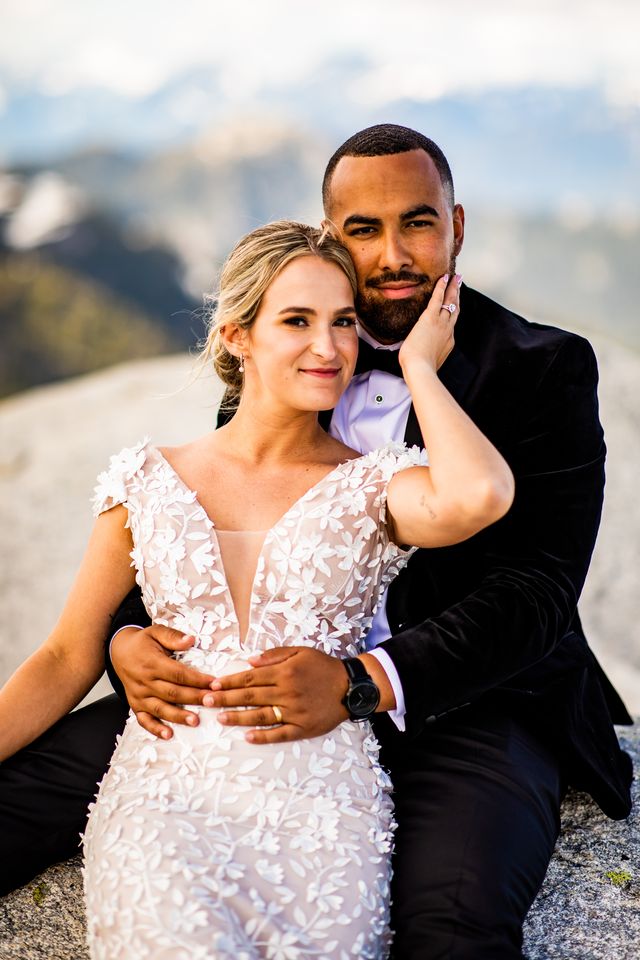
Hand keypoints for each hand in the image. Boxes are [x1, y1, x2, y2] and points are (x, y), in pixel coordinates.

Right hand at [111, 625, 215, 738]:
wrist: (119, 651)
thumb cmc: (142, 642)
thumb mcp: (156, 631)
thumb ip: (173, 636)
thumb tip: (191, 640)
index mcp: (152, 663)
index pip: (178, 674)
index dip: (196, 679)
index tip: (214, 683)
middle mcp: (145, 681)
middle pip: (172, 693)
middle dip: (194, 698)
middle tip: (212, 702)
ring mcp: (139, 695)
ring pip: (160, 708)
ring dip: (178, 716)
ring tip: (195, 721)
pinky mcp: (135, 705)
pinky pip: (144, 719)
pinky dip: (155, 728)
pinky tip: (168, 734)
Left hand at [206, 647, 350, 742]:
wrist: (351, 686)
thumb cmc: (323, 667)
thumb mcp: (301, 651)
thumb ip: (274, 655)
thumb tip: (249, 660)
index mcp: (285, 672)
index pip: (250, 677)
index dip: (230, 681)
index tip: (212, 685)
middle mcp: (287, 691)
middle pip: (250, 696)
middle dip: (225, 699)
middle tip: (205, 702)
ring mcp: (295, 711)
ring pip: (261, 715)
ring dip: (238, 717)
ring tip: (220, 718)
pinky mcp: (303, 727)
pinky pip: (280, 734)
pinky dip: (263, 736)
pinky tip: (247, 737)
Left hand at [399, 272, 460, 372]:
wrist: (420, 369)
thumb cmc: (421, 369)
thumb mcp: (429, 362)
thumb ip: (429, 356)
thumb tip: (423, 357)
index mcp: (448, 342)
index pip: (451, 324)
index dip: (452, 313)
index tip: (454, 305)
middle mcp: (448, 330)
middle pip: (455, 309)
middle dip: (458, 296)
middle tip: (460, 283)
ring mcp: (441, 324)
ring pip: (450, 302)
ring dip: (453, 288)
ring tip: (455, 277)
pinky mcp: (430, 318)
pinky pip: (437, 299)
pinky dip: (441, 287)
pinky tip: (443, 278)